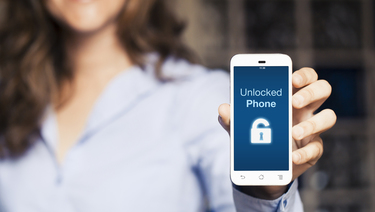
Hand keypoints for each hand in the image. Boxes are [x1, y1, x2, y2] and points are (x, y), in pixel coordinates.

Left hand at [218, 67, 336, 199]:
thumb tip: (222, 108)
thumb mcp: (241, 126)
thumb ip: (233, 117)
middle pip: (323, 89)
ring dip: (312, 124)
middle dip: (311, 92)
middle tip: (293, 102)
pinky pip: (317, 148)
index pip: (305, 77)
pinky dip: (305, 152)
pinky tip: (292, 157)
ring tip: (292, 132)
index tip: (292, 78)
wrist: (262, 165)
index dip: (304, 74)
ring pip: (329, 117)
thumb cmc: (255, 136)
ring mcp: (311, 129)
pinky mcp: (312, 150)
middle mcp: (305, 110)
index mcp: (289, 96)